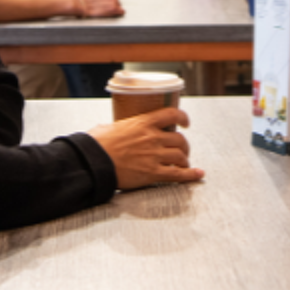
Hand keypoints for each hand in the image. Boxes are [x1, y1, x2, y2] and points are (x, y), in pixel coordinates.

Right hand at [86, 106, 204, 188]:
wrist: (92, 163)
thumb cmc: (96, 145)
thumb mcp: (108, 128)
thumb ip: (117, 128)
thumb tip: (110, 130)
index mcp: (143, 122)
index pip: (172, 114)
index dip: (183, 118)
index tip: (185, 123)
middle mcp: (152, 137)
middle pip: (180, 139)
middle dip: (184, 146)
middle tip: (182, 150)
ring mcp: (154, 155)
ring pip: (181, 156)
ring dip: (185, 160)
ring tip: (184, 164)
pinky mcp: (152, 173)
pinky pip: (178, 174)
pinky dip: (190, 175)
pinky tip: (197, 174)